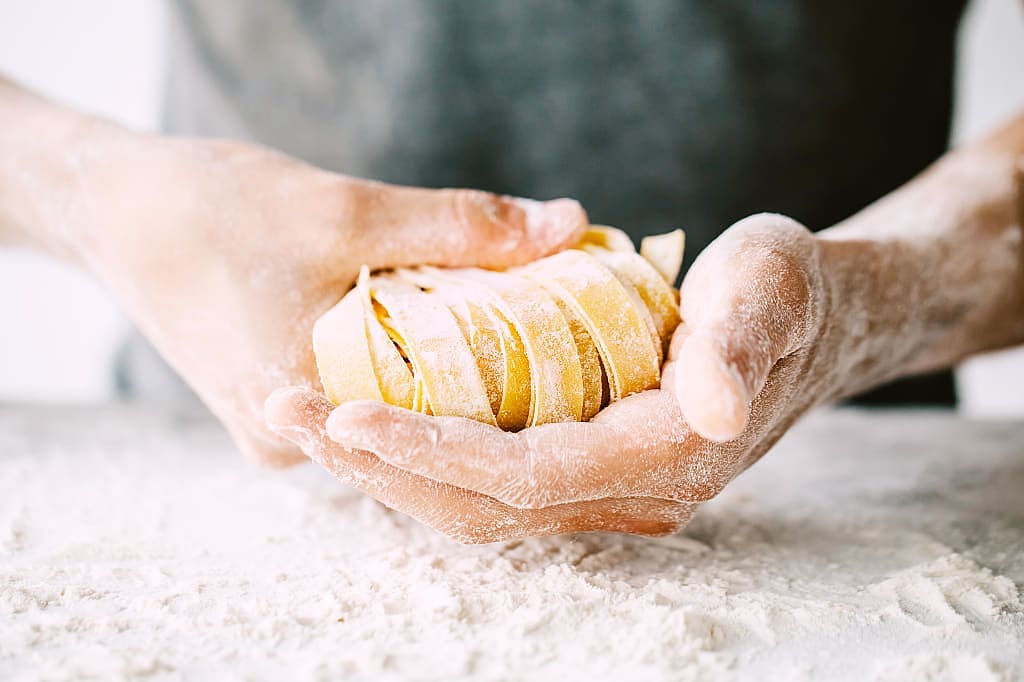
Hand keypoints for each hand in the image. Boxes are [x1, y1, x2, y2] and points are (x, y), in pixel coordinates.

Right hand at [1, 79, 585, 465]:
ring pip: (396, 411)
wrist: (117, 207)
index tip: (588, 364)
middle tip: (576, 342)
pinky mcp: (284, 401)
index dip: (519, 400)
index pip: (436, 432)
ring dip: (456, 371)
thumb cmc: (211, 209)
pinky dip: (415, 362)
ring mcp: (285, 427)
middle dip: (496, 386)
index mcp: (296, 416)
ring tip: (535, 333)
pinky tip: (467, 329)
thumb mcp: (347, 210)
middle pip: (420, 428)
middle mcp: (291, 443)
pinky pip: (369, 392)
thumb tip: (569, 224)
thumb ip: (462, 225)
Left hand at [270, 105, 1023, 541]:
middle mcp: (632, 491)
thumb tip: (714, 405)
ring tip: (310, 424)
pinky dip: (427, 460)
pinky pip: (494, 482)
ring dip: (390, 470)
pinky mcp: (591, 465)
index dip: (434, 452)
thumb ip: (745, 341)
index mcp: (665, 454)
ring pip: (480, 504)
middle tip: (291, 419)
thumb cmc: (790, 289)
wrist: (814, 319)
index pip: (527, 474)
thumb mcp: (775, 288)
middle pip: (484, 505)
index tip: (347, 416)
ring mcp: (610, 487)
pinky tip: (375, 425)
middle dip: (382, 469)